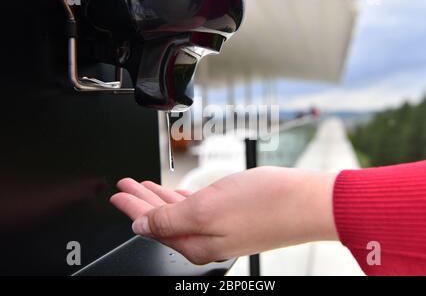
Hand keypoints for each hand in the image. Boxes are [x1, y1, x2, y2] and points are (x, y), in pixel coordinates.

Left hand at [110, 167, 337, 264]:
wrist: (307, 201)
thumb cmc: (263, 205)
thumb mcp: (206, 210)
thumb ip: (170, 220)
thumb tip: (141, 226)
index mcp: (195, 243)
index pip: (151, 225)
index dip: (131, 207)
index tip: (116, 193)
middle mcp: (206, 239)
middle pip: (163, 219)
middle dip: (142, 201)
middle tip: (124, 186)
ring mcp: (221, 227)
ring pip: (179, 211)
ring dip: (160, 198)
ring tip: (144, 185)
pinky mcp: (234, 215)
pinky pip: (198, 206)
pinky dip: (183, 198)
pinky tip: (178, 193)